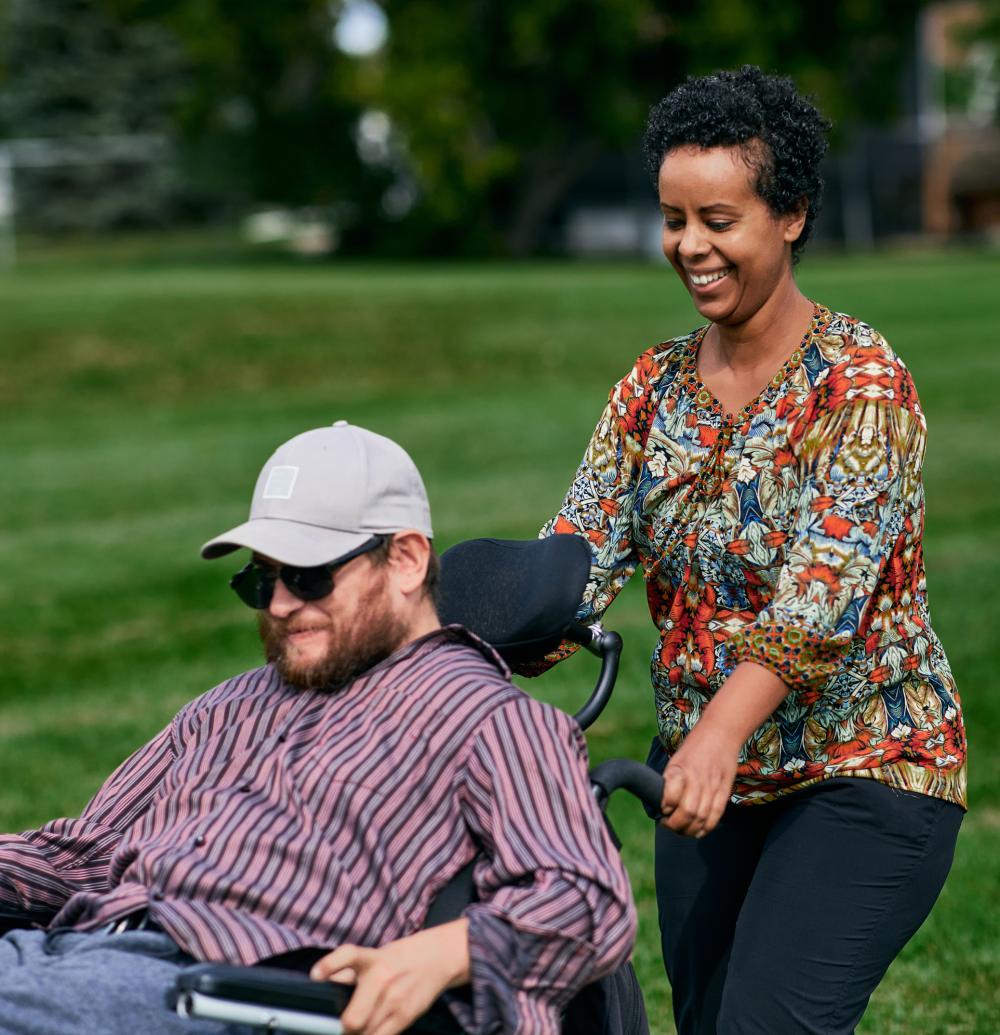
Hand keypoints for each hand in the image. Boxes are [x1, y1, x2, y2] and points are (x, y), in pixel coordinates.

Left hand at [310, 919, 469, 1034]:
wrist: (437, 958)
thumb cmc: (399, 958)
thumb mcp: (374, 955)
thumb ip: (347, 970)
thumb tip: (322, 985)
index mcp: (370, 959)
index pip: (348, 956)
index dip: (330, 965)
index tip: (316, 976)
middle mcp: (382, 978)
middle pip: (353, 1019)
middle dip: (344, 1027)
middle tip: (343, 1024)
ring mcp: (395, 1001)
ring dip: (358, 1034)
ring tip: (359, 1027)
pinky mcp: (405, 1017)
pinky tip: (372, 1031)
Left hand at [659, 726, 738, 838]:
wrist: (721, 732)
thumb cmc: (694, 746)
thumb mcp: (676, 759)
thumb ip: (670, 780)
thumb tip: (661, 802)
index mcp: (680, 769)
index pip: (670, 795)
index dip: (664, 807)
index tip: (661, 809)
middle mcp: (697, 779)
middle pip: (687, 813)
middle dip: (675, 825)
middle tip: (667, 824)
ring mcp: (713, 786)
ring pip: (701, 818)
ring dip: (689, 830)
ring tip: (681, 830)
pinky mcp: (725, 791)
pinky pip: (716, 816)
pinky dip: (706, 828)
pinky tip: (698, 831)